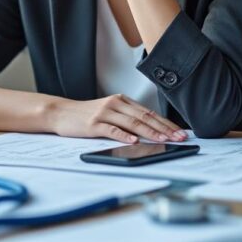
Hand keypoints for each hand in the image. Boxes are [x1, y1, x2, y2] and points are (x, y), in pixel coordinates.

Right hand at [46, 93, 187, 143]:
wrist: (61, 113)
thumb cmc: (87, 115)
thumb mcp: (110, 112)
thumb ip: (127, 118)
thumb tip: (152, 131)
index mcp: (122, 101)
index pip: (149, 113)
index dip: (166, 123)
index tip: (180, 132)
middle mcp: (115, 104)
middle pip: (144, 117)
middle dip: (164, 129)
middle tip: (179, 138)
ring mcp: (104, 113)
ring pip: (132, 123)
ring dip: (150, 132)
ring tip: (164, 140)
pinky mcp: (94, 124)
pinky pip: (112, 129)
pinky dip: (124, 135)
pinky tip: (134, 140)